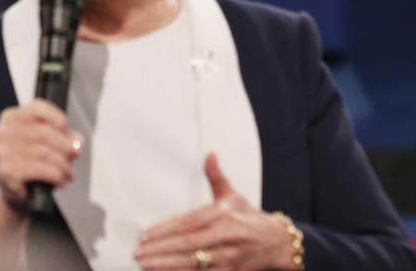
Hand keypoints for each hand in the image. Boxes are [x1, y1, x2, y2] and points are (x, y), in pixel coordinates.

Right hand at [0, 99, 81, 214]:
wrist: (16, 192)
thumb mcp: (52, 144)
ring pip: (43, 152)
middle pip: (43, 132)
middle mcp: (2, 131)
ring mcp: (1, 151)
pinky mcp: (6, 171)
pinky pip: (38, 169)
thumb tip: (76, 143)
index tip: (68, 132)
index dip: (58, 119)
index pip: (38, 108)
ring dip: (62, 164)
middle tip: (73, 155)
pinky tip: (61, 180)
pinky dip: (55, 175)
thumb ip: (67, 138)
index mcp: (11, 117)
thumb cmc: (33, 162)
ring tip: (68, 172)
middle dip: (64, 146)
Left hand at [133, 153, 296, 269]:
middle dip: (160, 250)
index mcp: (220, 215)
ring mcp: (227, 257)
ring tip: (146, 265)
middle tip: (138, 252)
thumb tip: (209, 155)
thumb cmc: (249, 219)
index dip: (164, 229)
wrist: (277, 243)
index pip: (187, 223)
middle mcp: (223, 236)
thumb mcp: (233, 195)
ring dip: (167, 265)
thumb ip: (216, 177)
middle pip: (186, 245)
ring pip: (193, 263)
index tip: (145, 234)